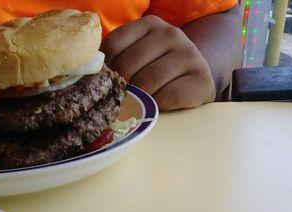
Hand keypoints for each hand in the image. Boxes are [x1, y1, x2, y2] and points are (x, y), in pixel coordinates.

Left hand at [100, 15, 215, 110]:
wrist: (195, 80)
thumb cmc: (157, 71)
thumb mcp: (138, 57)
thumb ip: (117, 60)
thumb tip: (90, 80)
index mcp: (149, 25)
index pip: (113, 45)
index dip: (105, 69)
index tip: (108, 83)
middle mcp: (170, 34)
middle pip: (128, 65)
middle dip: (120, 87)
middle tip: (120, 99)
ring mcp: (189, 54)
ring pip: (147, 81)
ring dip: (137, 99)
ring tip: (136, 104)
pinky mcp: (201, 79)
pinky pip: (167, 96)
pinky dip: (156, 106)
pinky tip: (156, 106)